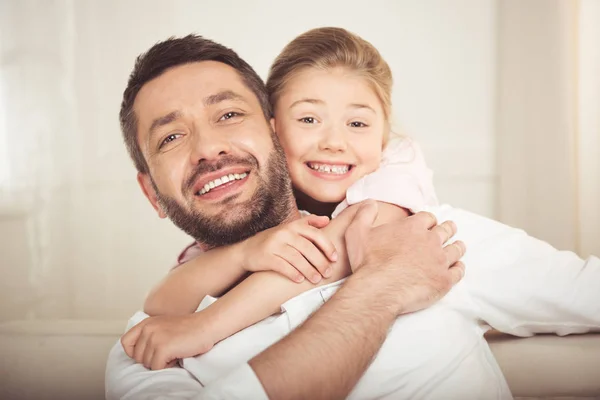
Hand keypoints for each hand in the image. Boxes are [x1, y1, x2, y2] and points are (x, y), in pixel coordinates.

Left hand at [121, 313, 214, 369]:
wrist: (206, 326)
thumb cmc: (189, 328)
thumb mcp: (163, 325)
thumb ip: (149, 334)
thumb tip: (139, 354)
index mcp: (146, 323)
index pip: (126, 342)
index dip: (136, 352)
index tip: (150, 352)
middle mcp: (147, 329)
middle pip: (137, 357)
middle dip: (152, 359)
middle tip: (168, 350)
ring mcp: (154, 338)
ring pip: (147, 364)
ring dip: (161, 362)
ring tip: (174, 351)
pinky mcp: (162, 348)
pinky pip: (156, 367)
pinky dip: (168, 365)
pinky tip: (177, 355)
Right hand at [239, 214, 337, 283]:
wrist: (247, 249)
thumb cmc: (275, 240)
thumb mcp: (290, 228)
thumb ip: (308, 223)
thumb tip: (327, 220)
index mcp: (293, 226)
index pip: (315, 234)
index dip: (327, 246)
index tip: (335, 258)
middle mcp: (284, 233)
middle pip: (307, 248)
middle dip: (320, 262)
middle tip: (328, 273)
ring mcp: (274, 245)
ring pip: (296, 259)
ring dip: (309, 270)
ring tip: (316, 279)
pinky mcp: (266, 257)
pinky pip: (282, 266)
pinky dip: (293, 274)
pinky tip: (300, 280)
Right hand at [345, 200, 465, 314]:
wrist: (379, 289)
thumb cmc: (368, 262)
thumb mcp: (357, 232)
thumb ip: (364, 213)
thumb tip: (370, 202)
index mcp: (412, 227)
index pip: (428, 217)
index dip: (429, 220)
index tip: (430, 223)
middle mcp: (430, 240)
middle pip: (446, 230)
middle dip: (448, 229)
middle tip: (450, 229)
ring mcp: (439, 260)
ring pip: (456, 249)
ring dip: (457, 246)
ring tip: (459, 246)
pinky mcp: (444, 279)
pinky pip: (458, 271)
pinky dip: (459, 267)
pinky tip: (458, 267)